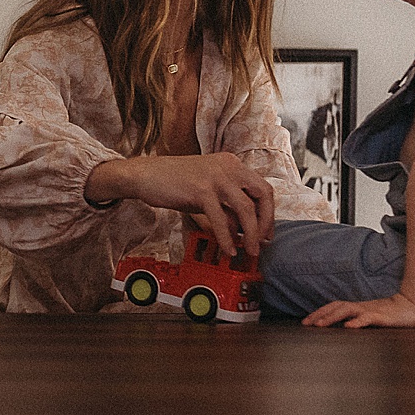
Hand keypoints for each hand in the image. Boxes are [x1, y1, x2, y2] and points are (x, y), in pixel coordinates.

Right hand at [86, 152, 274, 258]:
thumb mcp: (208, 190)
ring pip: (246, 208)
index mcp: (231, 164)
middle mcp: (228, 166)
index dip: (268, 212)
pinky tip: (228, 249)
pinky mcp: (201, 190)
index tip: (266, 232)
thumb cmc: (176, 183)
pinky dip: (227, 238)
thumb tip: (245, 229)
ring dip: (252, 233)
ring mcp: (215, 177)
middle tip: (262, 242)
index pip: (262, 187)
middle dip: (266, 221)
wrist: (146, 175)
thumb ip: (227, 204)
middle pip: (262, 193)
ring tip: (249, 251)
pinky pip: (221, 219)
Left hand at [302, 292, 414, 327]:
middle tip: (305, 324)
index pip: (334, 307)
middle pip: (336, 306)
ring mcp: (371, 310)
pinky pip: (367, 318)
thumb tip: (342, 328)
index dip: (320, 312)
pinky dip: (357, 321)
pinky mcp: (382, 317)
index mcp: (358, 307)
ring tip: (320, 325)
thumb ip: (359, 321)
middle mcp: (361, 307)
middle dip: (320, 315)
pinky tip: (348, 327)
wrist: (414, 307)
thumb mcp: (372, 318)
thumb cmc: (392, 315)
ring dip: (332, 317)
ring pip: (347, 310)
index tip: (306, 322)